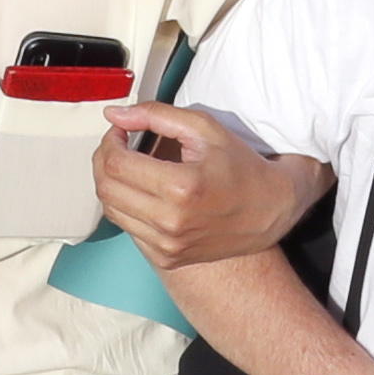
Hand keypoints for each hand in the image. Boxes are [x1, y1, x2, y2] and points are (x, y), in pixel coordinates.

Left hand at [93, 103, 313, 266]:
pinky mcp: (167, 259)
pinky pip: (128, 229)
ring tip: (129, 166)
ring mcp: (167, 246)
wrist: (269, 210)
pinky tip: (145, 192)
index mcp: (181, 187)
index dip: (110, 141)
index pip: (116, 164)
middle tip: (119, 145)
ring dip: (111, 184)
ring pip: (112, 211)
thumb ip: (156, 116)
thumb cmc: (240, 166)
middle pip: (106, 188)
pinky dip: (127, 207)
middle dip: (104, 160)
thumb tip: (114, 115)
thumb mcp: (204, 128)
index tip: (120, 131)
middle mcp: (171, 223)